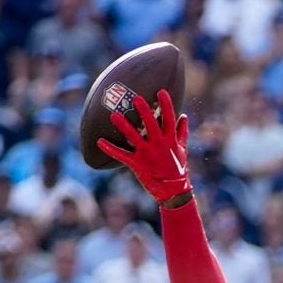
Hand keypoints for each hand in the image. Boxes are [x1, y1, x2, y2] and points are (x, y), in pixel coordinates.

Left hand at [95, 90, 191, 204]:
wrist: (174, 191)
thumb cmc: (178, 169)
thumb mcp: (182, 150)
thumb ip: (182, 132)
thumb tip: (184, 116)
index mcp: (170, 140)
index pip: (169, 119)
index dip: (166, 105)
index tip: (161, 91)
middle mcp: (159, 145)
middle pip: (151, 125)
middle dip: (144, 111)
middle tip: (136, 98)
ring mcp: (147, 155)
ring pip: (134, 137)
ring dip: (123, 126)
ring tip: (114, 115)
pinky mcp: (137, 164)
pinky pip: (122, 155)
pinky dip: (110, 149)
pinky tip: (99, 141)